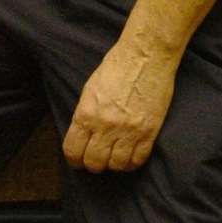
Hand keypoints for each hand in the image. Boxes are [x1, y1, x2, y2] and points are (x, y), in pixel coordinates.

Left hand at [61, 40, 176, 173]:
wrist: (145, 56)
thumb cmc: (116, 67)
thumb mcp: (90, 89)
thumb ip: (85, 114)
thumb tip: (82, 135)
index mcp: (86, 113)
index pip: (73, 150)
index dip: (74, 160)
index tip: (77, 161)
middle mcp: (105, 126)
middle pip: (94, 162)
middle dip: (92, 164)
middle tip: (96, 159)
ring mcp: (128, 131)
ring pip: (116, 165)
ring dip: (113, 164)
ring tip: (113, 156)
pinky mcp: (149, 132)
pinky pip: (138, 160)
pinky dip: (131, 163)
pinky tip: (129, 155)